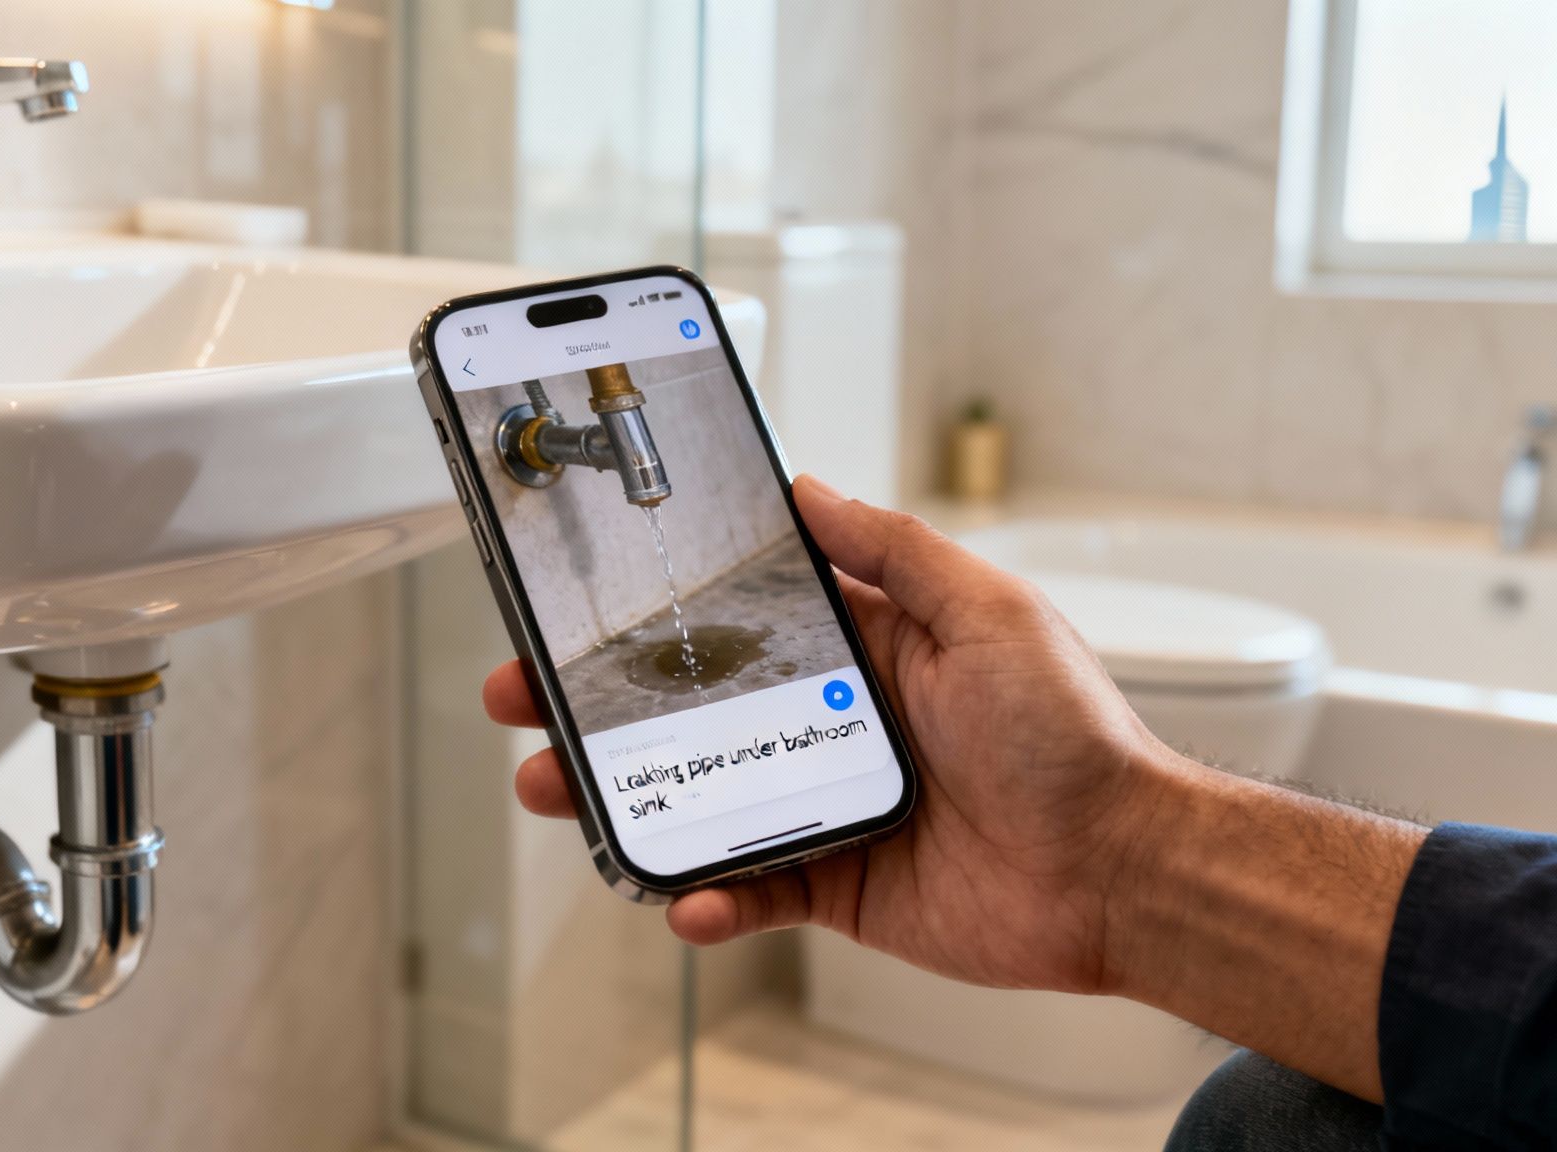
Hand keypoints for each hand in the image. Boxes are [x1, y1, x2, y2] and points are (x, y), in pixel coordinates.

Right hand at [484, 474, 1178, 994]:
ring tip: (562, 791)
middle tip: (529, 697)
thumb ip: (893, 551)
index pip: (737, 620)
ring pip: (697, 800)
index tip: (587, 605)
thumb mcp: (987, 612)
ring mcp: (827, 805)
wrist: (1122, 870)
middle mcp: (832, 723)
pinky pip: (751, 889)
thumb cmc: (1075, 736)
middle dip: (602, 705)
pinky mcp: (835, 884)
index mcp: (864, 648)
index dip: (658, 614)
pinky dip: (710, 899)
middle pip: (691, 711)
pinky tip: (688, 897)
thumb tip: (811, 492)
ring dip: (624, 799)